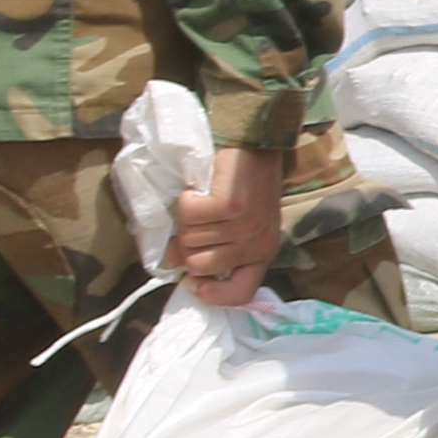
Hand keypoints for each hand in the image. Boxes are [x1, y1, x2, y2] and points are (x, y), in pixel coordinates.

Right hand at [169, 143, 288, 307]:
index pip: (240, 294)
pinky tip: (200, 189)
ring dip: (187, 219)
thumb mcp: (238, 224)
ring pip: (190, 240)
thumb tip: (174, 263)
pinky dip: (186, 200)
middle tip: (198, 219)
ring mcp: (247, 225)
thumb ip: (213, 248)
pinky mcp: (231, 205)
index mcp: (263, 254)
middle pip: (198, 265)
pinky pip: (188, 215)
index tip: (192, 280)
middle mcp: (258, 244)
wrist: (256, 143)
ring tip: (203, 201)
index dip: (210, 294)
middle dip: (187, 243)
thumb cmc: (245, 186)